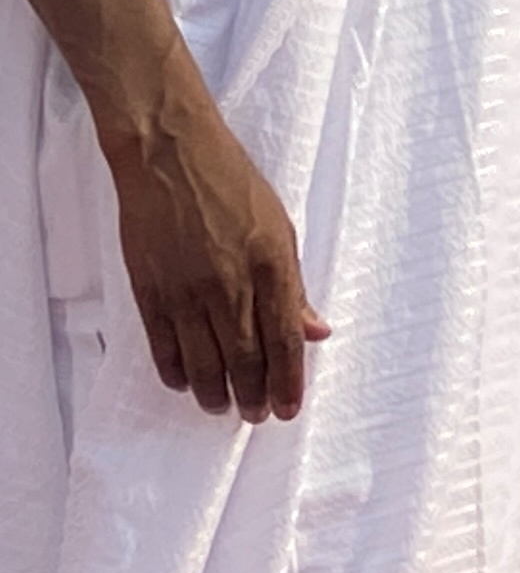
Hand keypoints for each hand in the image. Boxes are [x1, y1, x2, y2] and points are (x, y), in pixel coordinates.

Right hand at [107, 106, 330, 421]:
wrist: (171, 156)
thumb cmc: (233, 186)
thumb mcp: (280, 230)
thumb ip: (294, 288)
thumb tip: (316, 332)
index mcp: (272, 268)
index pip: (284, 342)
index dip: (288, 382)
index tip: (288, 409)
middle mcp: (230, 286)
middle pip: (245, 359)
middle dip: (253, 395)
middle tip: (256, 416)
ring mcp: (187, 292)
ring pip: (203, 361)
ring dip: (215, 392)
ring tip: (223, 406)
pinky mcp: (150, 291)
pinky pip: (163, 346)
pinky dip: (175, 371)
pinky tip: (184, 383)